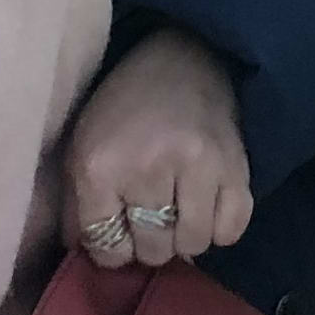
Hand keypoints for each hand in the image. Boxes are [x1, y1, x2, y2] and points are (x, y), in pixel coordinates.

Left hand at [57, 29, 252, 269]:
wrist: (182, 58)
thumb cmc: (123, 107)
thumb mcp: (81, 150)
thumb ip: (77, 208)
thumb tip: (89, 256)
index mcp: (101, 165)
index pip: (108, 246)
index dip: (111, 249)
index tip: (118, 230)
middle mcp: (149, 167)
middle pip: (152, 249)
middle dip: (148, 243)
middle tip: (148, 220)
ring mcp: (199, 166)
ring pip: (193, 244)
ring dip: (184, 238)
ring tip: (177, 216)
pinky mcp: (236, 165)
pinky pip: (232, 227)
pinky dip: (219, 230)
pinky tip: (206, 211)